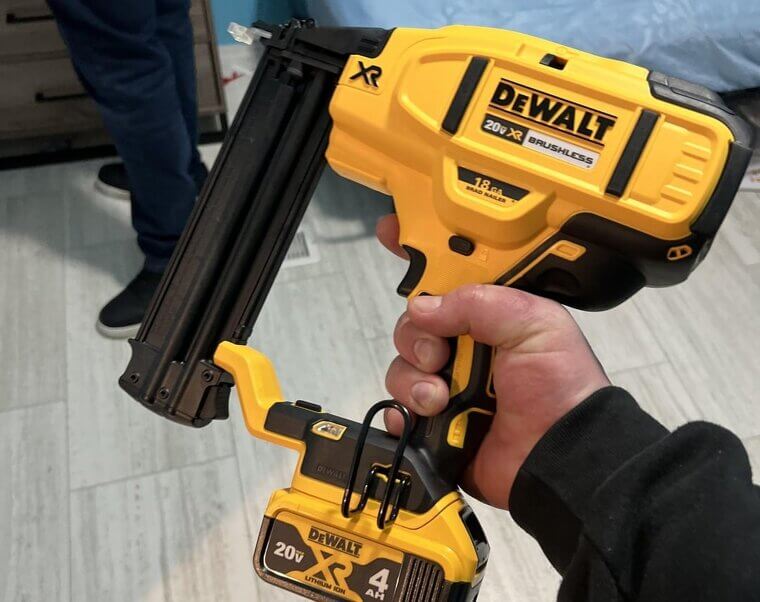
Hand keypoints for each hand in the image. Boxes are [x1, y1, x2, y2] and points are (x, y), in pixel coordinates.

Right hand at [376, 215, 609, 508]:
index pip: (448, 278)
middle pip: (412, 325)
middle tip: (441, 357)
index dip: (419, 255)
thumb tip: (420, 307)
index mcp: (490, 317)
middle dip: (417, 338)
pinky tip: (421, 418)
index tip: (389, 232)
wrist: (562, 456)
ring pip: (400, 367)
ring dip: (414, 382)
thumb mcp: (532, 323)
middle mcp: (464, 347)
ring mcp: (447, 385)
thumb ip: (477, 303)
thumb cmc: (559, 385)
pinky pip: (397, 409)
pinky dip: (401, 412)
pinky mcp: (434, 425)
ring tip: (442, 401)